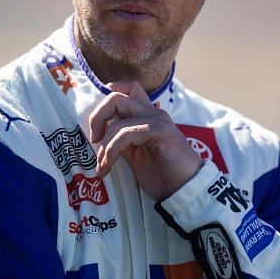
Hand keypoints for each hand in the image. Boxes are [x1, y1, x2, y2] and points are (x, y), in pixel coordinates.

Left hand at [87, 81, 202, 200]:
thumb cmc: (162, 175)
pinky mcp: (161, 132)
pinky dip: (111, 151)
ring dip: (104, 145)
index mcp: (148, 116)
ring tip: (102, 165)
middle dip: (97, 117)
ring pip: (119, 118)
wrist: (184, 189)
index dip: (107, 98)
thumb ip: (121, 140)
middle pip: (117, 96)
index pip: (128, 89)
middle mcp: (154, 113)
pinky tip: (108, 167)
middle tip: (94, 141)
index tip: (98, 126)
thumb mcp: (135, 154)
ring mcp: (159, 121)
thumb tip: (97, 135)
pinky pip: (126, 134)